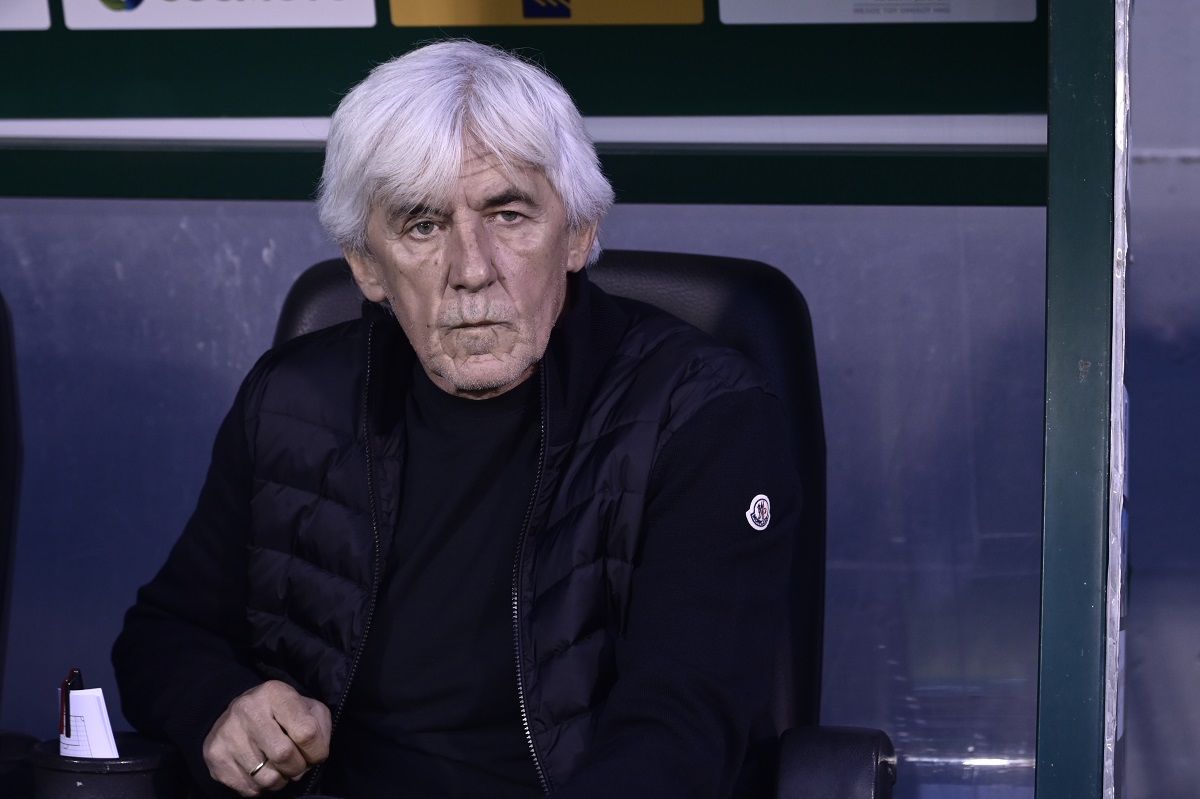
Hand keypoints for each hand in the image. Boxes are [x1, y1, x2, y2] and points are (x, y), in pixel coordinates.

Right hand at [202, 680, 331, 795]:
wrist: (235, 714)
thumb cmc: (280, 714)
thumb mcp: (307, 709)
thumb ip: (320, 728)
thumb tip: (314, 755)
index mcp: (276, 693)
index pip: (307, 732)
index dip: (316, 751)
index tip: (314, 753)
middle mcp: (248, 710)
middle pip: (284, 756)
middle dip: (298, 768)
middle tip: (297, 764)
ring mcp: (228, 733)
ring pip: (266, 778)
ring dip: (280, 780)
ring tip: (278, 767)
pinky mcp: (215, 755)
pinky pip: (248, 788)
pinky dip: (261, 787)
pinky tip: (260, 770)